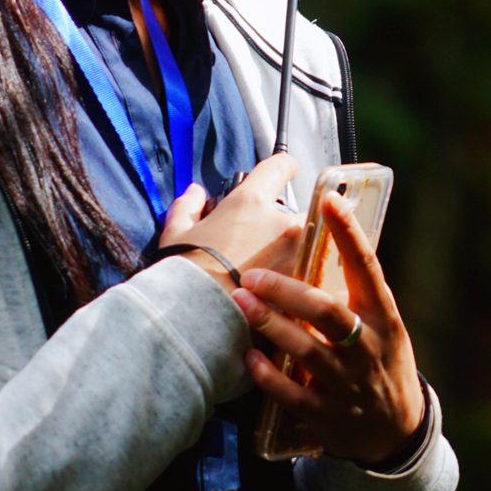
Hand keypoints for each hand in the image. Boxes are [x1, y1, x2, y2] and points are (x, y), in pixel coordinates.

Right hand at [156, 154, 302, 291]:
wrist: (198, 323)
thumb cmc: (185, 277)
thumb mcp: (176, 237)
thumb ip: (187, 208)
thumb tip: (194, 192)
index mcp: (251, 203)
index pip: (279, 167)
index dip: (284, 167)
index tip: (287, 171)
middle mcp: (281, 222)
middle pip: (303, 208)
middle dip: (292, 223)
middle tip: (273, 243)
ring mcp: (298, 255)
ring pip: (313, 244)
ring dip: (301, 253)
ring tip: (283, 274)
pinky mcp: (305, 288)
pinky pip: (314, 276)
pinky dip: (305, 282)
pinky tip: (290, 297)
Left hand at [233, 191, 426, 464]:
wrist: (396, 430)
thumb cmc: (382, 361)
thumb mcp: (383, 325)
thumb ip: (355, 293)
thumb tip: (320, 239)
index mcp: (383, 317)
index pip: (367, 267)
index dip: (349, 234)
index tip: (329, 200)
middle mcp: (367, 347)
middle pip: (327, 312)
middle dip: (288, 291)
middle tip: (252, 273)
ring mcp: (347, 384)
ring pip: (306, 351)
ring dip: (271, 326)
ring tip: (239, 302)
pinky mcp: (326, 415)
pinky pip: (293, 395)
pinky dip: (269, 376)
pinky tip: (248, 358)